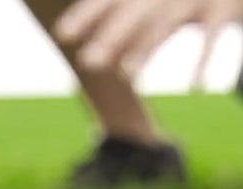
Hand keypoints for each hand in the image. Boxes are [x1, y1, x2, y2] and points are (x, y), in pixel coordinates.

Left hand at [56, 0, 242, 82]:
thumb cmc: (172, 1)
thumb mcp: (145, 8)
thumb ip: (118, 27)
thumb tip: (81, 53)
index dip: (85, 15)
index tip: (61, 34)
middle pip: (132, 13)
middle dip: (110, 36)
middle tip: (88, 62)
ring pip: (164, 25)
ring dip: (145, 49)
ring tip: (126, 75)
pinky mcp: (220, 9)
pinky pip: (210, 37)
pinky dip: (202, 60)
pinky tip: (195, 86)